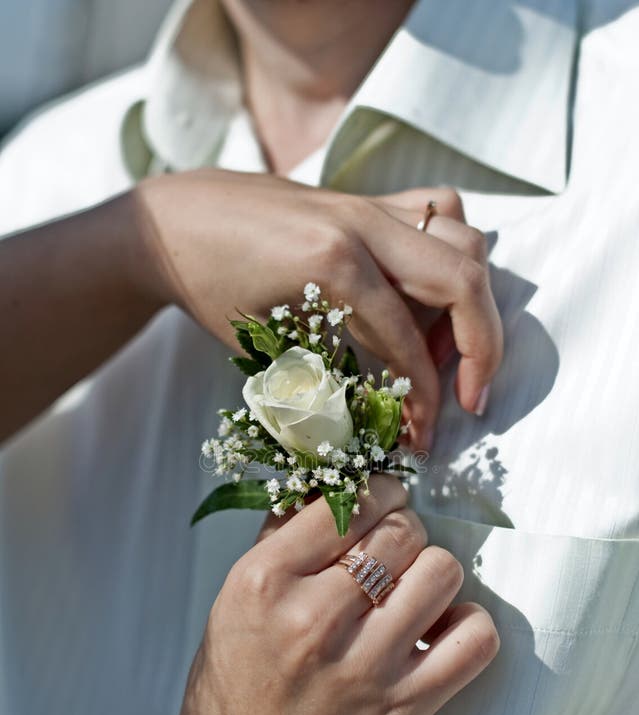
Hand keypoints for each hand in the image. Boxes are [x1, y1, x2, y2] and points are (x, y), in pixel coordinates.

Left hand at [134, 170, 502, 445]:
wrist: (175, 220)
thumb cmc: (207, 284)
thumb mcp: (261, 343)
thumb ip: (324, 375)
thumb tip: (376, 419)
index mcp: (332, 265)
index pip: (407, 343)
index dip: (424, 401)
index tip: (422, 438)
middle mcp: (363, 225)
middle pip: (463, 279)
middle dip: (481, 349)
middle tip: (469, 400)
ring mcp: (369, 204)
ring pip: (464, 238)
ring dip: (471, 300)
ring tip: (440, 348)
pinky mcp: (367, 199)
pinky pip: (438, 210)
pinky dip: (451, 252)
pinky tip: (426, 292)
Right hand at [167, 475, 498, 714]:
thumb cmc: (233, 688)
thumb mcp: (233, 601)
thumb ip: (281, 537)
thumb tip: (331, 483)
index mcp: (264, 582)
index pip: (348, 502)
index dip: (377, 491)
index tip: (383, 500)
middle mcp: (314, 619)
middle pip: (402, 532)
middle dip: (404, 532)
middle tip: (392, 553)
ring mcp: (364, 667)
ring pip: (441, 572)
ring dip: (432, 573)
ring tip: (412, 592)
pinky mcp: (405, 709)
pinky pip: (474, 638)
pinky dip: (468, 624)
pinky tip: (440, 631)